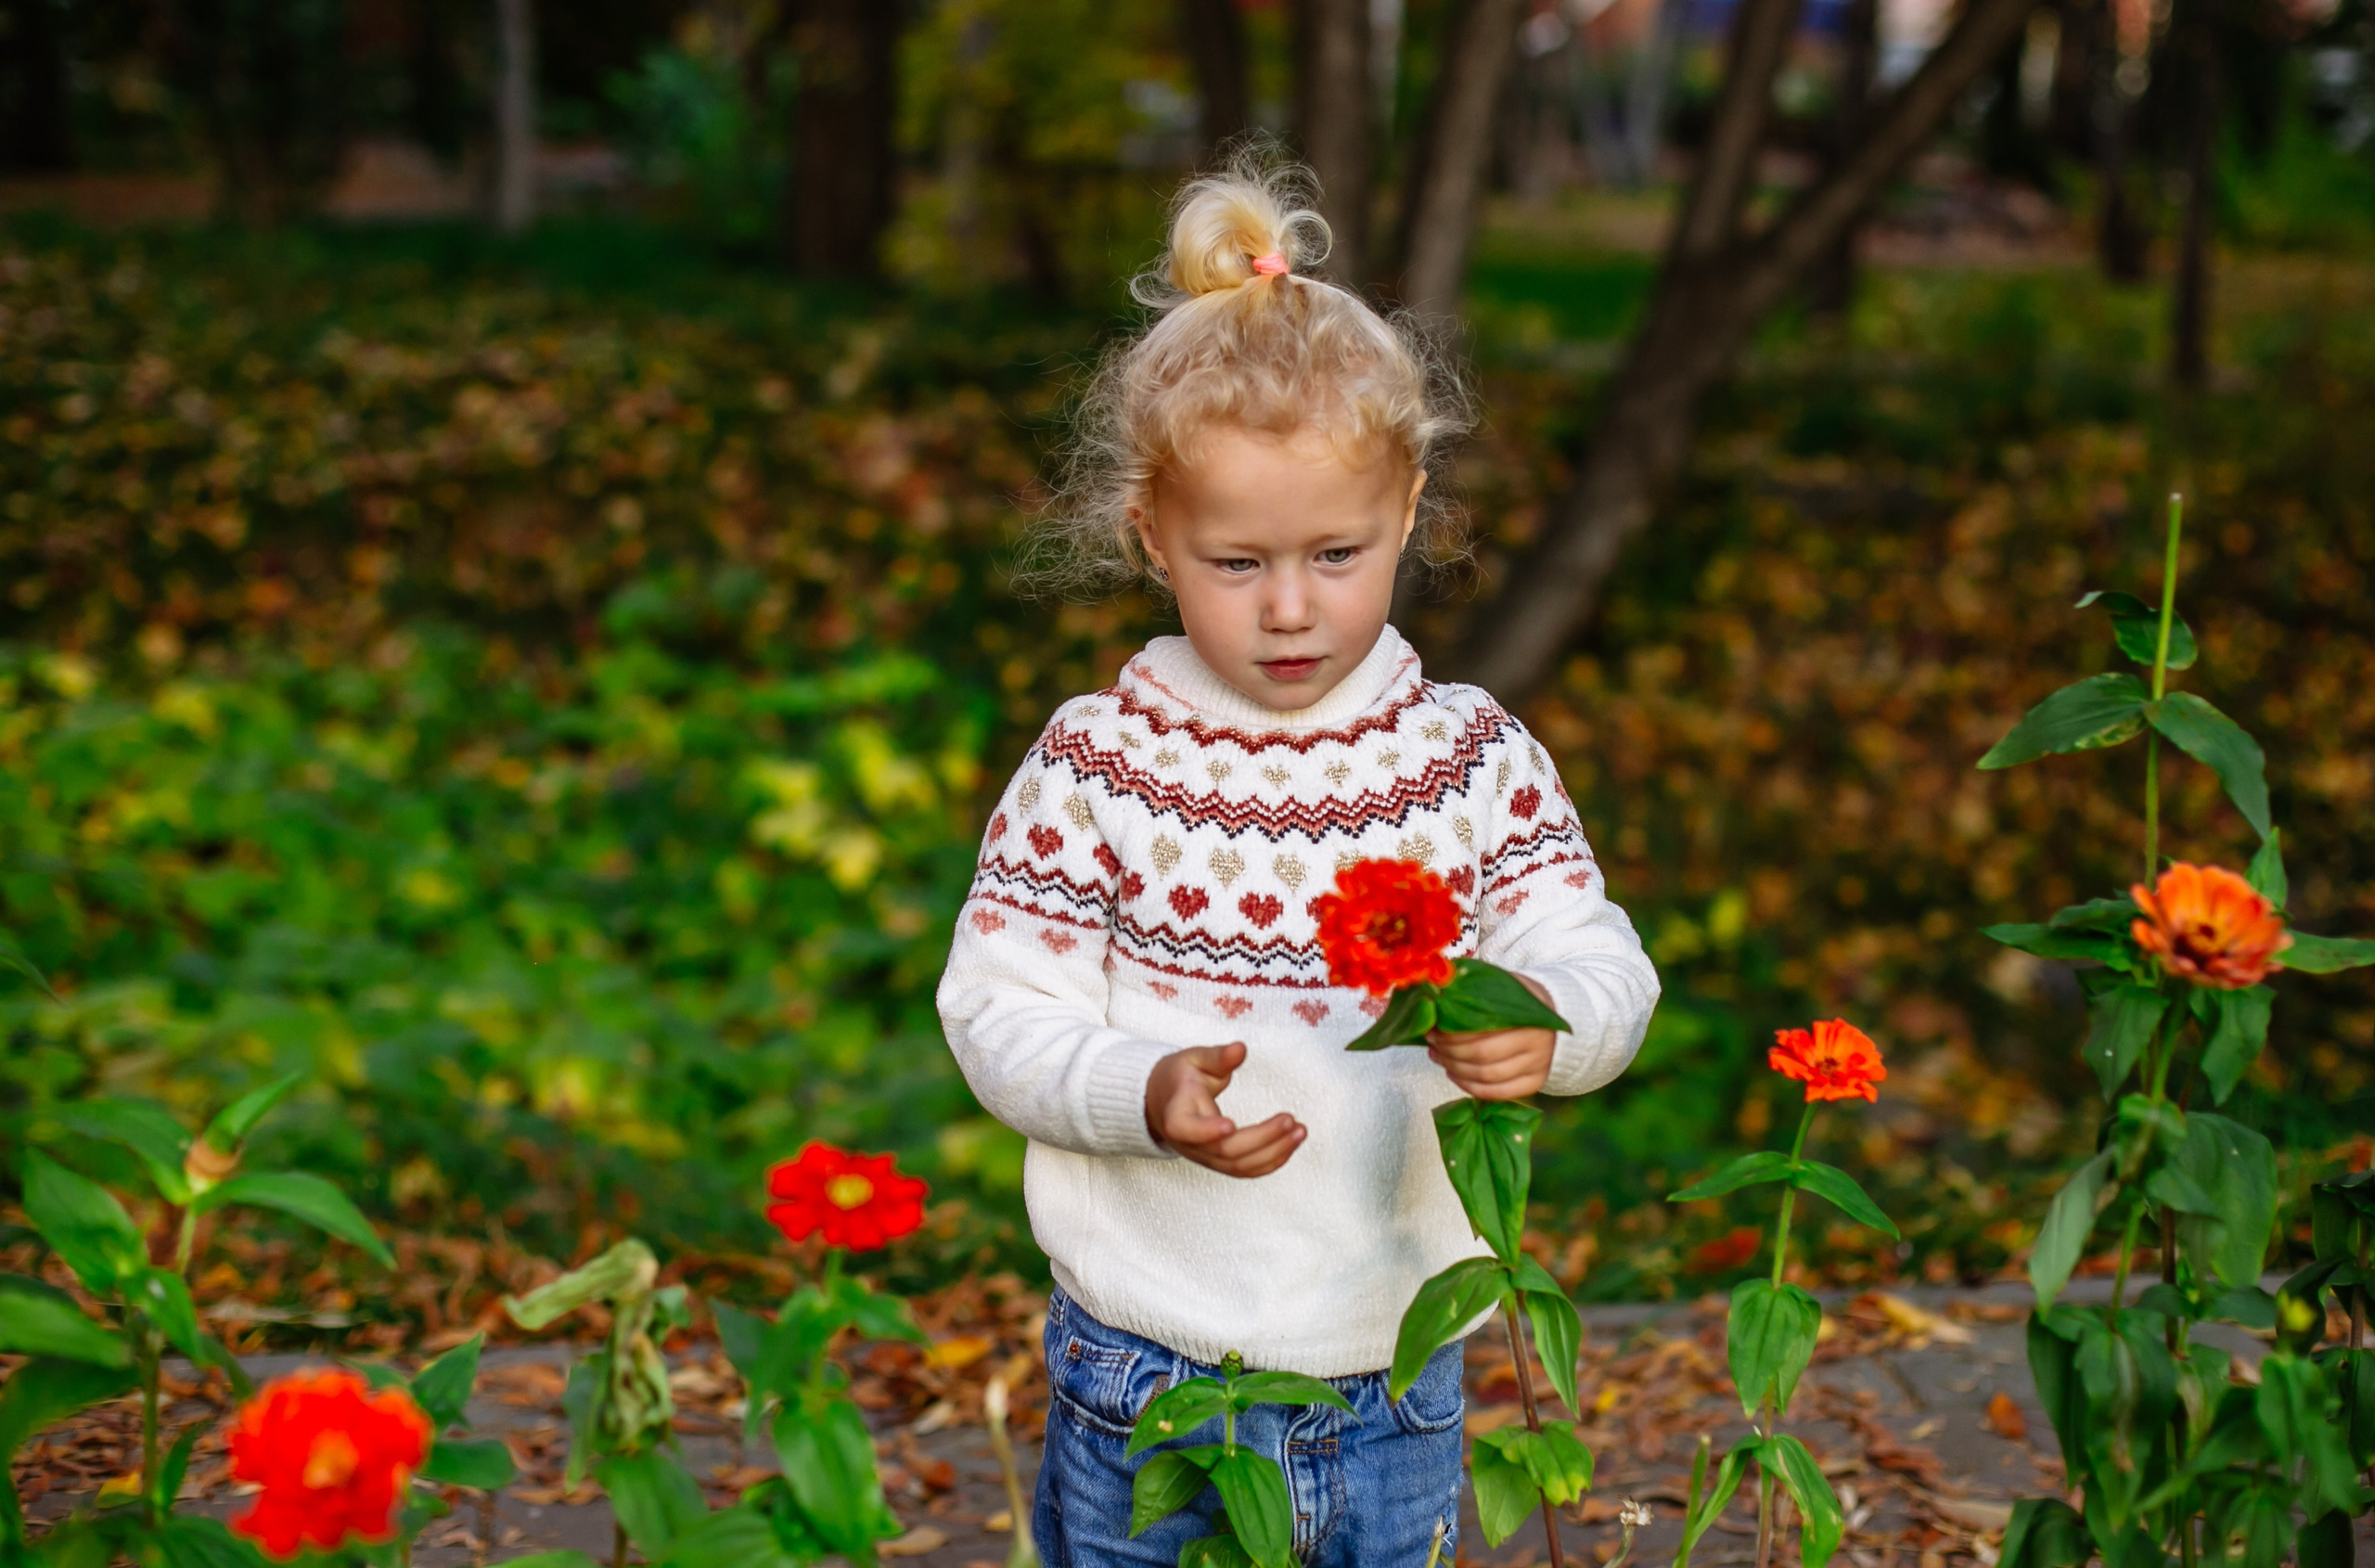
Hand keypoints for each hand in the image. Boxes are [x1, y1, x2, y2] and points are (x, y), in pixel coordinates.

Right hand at [1144, 1042, 1305, 1177]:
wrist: (1164, 1102)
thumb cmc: (1179, 1077)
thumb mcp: (1193, 1059)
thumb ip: (1217, 1057)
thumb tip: (1240, 1049)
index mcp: (1177, 1115)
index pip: (1187, 1129)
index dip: (1207, 1131)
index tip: (1231, 1124)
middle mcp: (1190, 1143)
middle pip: (1225, 1151)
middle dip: (1261, 1138)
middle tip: (1290, 1119)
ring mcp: (1205, 1156)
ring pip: (1240, 1166)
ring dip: (1274, 1152)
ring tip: (1300, 1132)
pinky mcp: (1219, 1162)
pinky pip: (1246, 1170)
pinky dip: (1271, 1161)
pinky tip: (1291, 1144)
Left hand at [1428, 973, 1558, 1099]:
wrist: (1560, 1013)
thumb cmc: (1523, 997)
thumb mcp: (1506, 983)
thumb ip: (1477, 988)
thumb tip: (1439, 992)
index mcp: (1527, 1016)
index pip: (1480, 1032)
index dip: (1451, 1034)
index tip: (1433, 1029)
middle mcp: (1536, 1043)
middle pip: (1482, 1056)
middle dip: (1450, 1052)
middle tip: (1433, 1044)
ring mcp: (1538, 1066)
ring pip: (1487, 1077)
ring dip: (1456, 1069)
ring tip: (1439, 1057)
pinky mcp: (1536, 1082)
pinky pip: (1498, 1093)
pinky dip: (1471, 1088)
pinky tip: (1454, 1075)